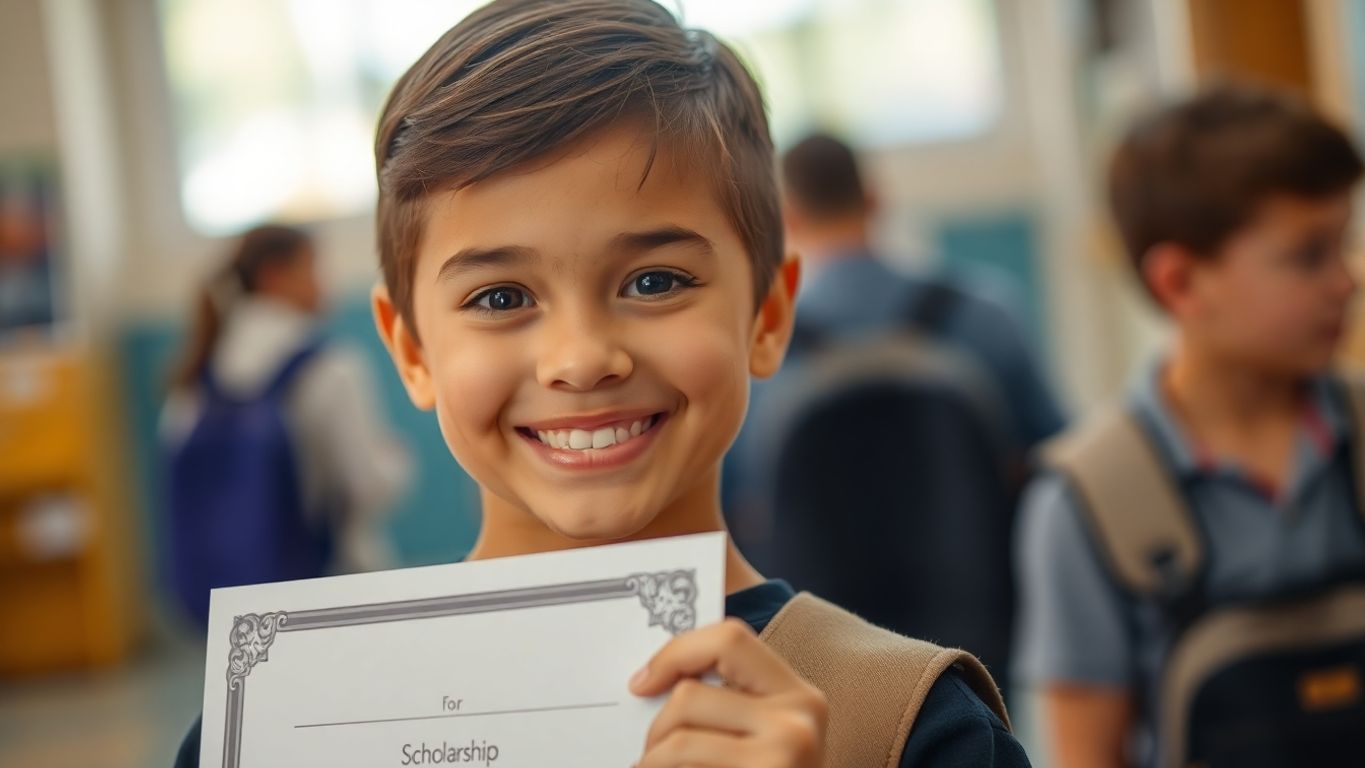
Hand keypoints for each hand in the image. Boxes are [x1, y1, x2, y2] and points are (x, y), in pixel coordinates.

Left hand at [630, 618, 827, 767]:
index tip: (642, 683)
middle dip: (656, 729)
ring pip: (677, 740)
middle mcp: (797, 722)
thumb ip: (730, 707)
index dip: (676, 652)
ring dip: (650, 763)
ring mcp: (782, 758)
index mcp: (801, 697)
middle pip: (690, 695)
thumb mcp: (767, 741)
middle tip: (649, 756)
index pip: (729, 638)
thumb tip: (650, 682)